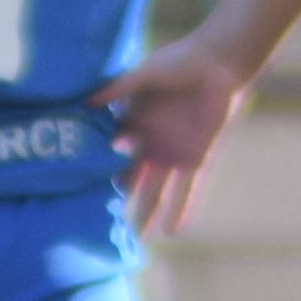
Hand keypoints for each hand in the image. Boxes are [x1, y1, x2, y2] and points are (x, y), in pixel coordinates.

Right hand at [92, 33, 255, 235]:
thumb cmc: (180, 62)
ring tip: (135, 238)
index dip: (98, 170)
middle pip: (130, 178)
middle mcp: (150, 142)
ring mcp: (173, 153)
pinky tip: (172, 231)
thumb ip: (116, 90)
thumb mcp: (143, 75)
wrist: (221, 63)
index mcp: (132, 123)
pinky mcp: (197, 158)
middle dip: (118, 198)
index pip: (110, 152)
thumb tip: (84, 102)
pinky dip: (182, 208)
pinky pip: (189, 188)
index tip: (80, 191)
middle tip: (100, 223)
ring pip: (157, 190)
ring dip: (147, 212)